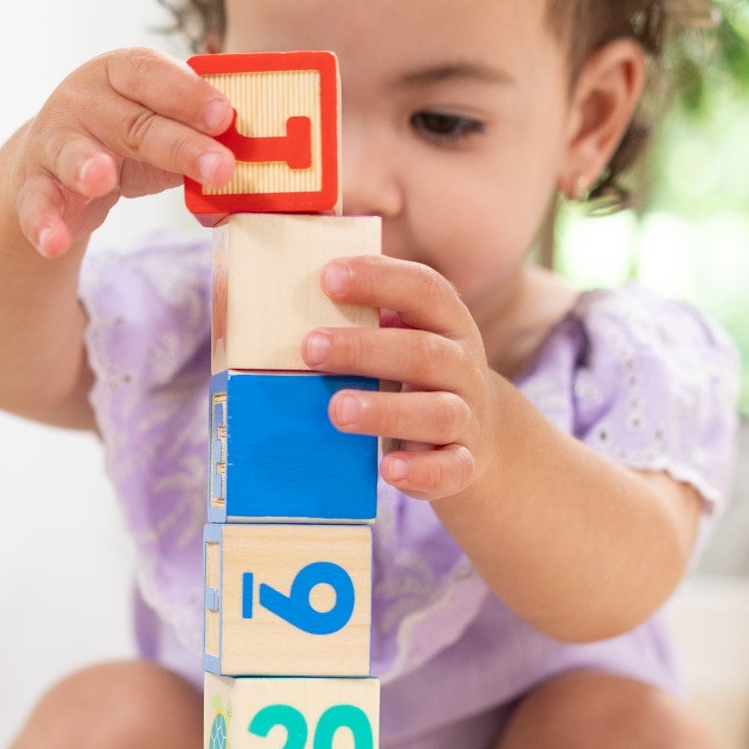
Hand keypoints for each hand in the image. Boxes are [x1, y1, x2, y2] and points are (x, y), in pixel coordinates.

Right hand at [9, 49, 237, 257]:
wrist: (55, 164)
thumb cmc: (125, 139)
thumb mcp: (162, 130)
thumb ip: (199, 140)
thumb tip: (255, 165)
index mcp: (120, 74)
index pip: (153, 74)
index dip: (190, 94)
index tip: (226, 117)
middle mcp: (83, 99)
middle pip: (131, 121)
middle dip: (177, 144)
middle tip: (220, 168)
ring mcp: (54, 141)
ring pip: (72, 153)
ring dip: (86, 164)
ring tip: (101, 177)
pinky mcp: (32, 184)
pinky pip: (36, 204)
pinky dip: (42, 223)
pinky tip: (52, 242)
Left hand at [302, 258, 499, 500]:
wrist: (479, 432)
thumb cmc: (416, 373)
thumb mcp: (400, 335)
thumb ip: (360, 315)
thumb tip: (270, 289)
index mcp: (447, 322)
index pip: (422, 289)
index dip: (378, 279)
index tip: (328, 277)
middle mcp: (462, 366)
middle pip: (422, 352)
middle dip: (364, 350)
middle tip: (310, 349)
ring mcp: (466, 416)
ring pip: (437, 412)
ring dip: (386, 411)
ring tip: (337, 410)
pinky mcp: (463, 463)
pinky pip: (450, 468)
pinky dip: (421, 471)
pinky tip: (388, 470)